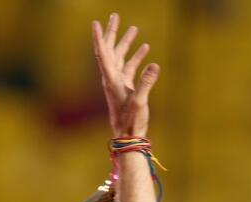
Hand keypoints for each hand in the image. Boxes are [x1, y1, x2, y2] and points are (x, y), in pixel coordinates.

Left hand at [92, 13, 158, 138]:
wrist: (128, 136)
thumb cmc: (131, 121)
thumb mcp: (140, 101)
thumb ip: (146, 83)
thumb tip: (154, 65)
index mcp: (111, 79)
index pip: (102, 54)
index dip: (99, 38)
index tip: (95, 23)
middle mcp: (112, 78)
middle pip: (110, 50)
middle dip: (112, 33)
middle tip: (115, 16)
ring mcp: (119, 82)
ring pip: (120, 57)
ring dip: (126, 43)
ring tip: (134, 29)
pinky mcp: (126, 87)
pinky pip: (129, 67)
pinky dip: (136, 57)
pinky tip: (145, 50)